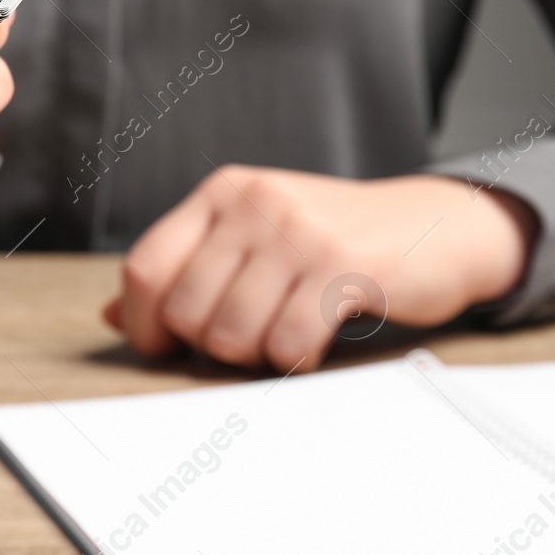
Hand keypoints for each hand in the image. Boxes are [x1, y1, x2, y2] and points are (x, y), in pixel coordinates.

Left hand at [109, 167, 538, 371]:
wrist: (438, 226)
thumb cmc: (336, 241)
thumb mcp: (256, 241)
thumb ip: (190, 272)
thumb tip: (116, 316)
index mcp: (223, 192)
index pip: (144, 268)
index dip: (146, 326)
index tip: (168, 349)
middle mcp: (255, 202)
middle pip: (185, 310)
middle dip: (209, 346)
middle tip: (250, 339)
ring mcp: (298, 231)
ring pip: (232, 334)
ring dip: (256, 356)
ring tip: (285, 334)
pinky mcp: (342, 266)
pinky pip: (288, 343)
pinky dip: (295, 361)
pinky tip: (314, 342)